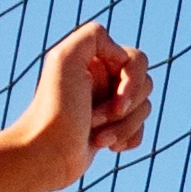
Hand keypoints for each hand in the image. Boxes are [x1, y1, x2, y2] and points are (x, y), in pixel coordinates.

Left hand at [0, 20, 158, 178]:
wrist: (45, 155)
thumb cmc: (55, 109)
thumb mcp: (65, 58)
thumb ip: (94, 36)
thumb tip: (122, 56)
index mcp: (93, 59)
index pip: (136, 60)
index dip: (131, 83)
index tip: (116, 101)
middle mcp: (101, 79)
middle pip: (145, 85)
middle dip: (126, 108)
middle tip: (94, 119)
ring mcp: (107, 105)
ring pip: (145, 109)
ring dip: (123, 127)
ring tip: (96, 138)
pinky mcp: (111, 129)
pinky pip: (139, 129)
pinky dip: (127, 139)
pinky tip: (107, 146)